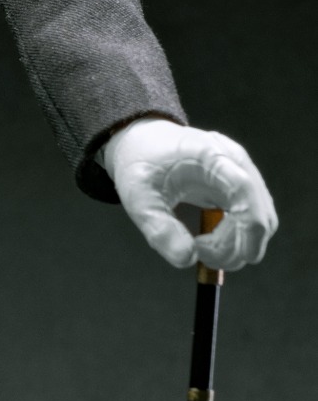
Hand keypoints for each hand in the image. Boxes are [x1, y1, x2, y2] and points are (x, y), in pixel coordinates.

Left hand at [99, 117, 277, 271]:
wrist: (143, 141)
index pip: (244, 191)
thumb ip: (160, 229)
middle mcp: (235, 163)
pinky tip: (209, 239)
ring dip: (237, 245)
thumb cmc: (141, 163)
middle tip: (197, 253)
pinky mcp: (241, 187)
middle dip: (235, 247)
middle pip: (260, 215)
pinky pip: (252, 219)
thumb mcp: (139, 198)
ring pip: (261, 222)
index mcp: (211, 156)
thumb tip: (187, 259)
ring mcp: (242, 174)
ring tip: (200, 246)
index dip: (242, 229)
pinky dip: (236, 237)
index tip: (214, 254)